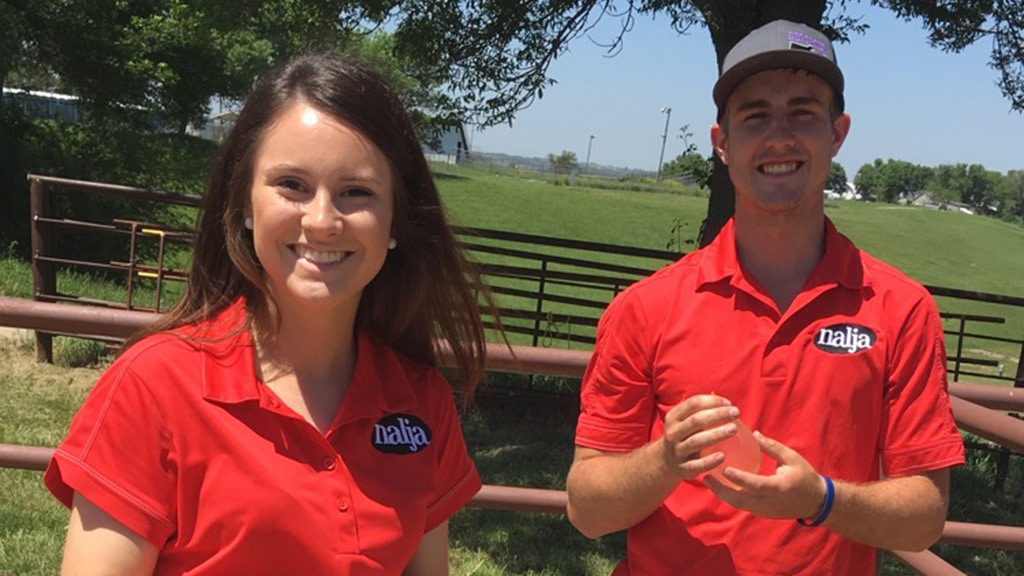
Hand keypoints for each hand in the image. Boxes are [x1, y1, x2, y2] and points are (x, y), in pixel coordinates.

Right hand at [659, 394, 743, 481]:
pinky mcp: (684, 468)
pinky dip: (710, 461)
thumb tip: (726, 405)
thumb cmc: (683, 436)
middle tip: (735, 413)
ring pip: (697, 441)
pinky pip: (697, 465)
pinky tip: (722, 456)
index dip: (712, 401)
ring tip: (733, 429)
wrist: (666, 461)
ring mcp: (678, 451)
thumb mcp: (684, 421)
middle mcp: (673, 433)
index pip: (693, 403)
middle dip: (717, 414)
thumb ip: (700, 412)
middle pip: (696, 420)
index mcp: (673, 417)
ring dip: (716, 434)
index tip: (728, 403)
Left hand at [704, 431, 826, 520]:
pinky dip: (730, 497)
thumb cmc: (805, 476)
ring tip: (708, 481)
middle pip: (739, 500)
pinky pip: (743, 505)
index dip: (739, 479)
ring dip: (722, 494)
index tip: (724, 469)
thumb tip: (753, 433)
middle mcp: (769, 502)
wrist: (816, 501)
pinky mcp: (762, 513)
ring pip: (738, 505)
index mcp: (778, 488)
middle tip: (705, 477)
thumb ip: (772, 447)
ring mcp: (765, 510)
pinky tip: (721, 486)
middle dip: (720, 491)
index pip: (755, 484)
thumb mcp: (792, 457)